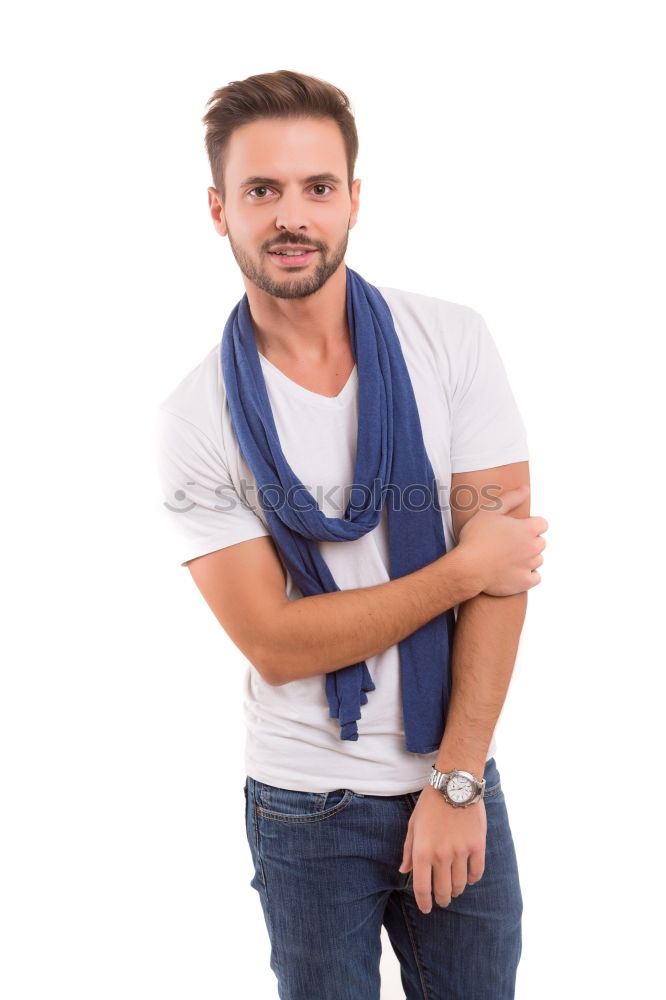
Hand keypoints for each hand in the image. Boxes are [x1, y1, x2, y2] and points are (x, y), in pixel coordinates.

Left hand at [398, 784, 486, 913]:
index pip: (422, 888)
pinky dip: (472, 879)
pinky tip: (468, 878)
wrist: (454, 784)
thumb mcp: (413, 824)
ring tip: (454, 890)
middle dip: (442, 900)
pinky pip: (476, 872)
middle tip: (442, 901)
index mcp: (422, 851)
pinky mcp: (477, 845)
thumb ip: (409, 850)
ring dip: (456, 891)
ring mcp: (461, 851)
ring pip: (460, 884)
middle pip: (443, 890)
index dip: (424, 903)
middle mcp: (441, 855)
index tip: (426, 908)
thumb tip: (404, 871)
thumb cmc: (430, 804)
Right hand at [457, 485, 547, 596]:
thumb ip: (511, 498)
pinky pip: (535, 578)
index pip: (543, 524)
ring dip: (528, 558)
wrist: (467, 568)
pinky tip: (513, 571)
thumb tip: (526, 489)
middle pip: (541, 542)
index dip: (530, 525)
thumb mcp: (489, 511)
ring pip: (538, 560)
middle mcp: (533, 547)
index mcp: (527, 529)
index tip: (517, 530)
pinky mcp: (525, 582)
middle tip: (509, 544)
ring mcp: (530, 566)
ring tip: (508, 558)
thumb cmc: (475, 538)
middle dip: (529, 542)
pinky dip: (527, 575)